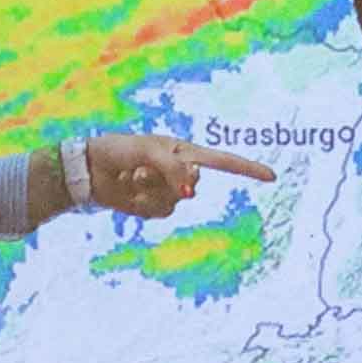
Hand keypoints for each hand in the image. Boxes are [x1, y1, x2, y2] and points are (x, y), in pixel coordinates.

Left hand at [74, 133, 280, 218]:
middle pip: (194, 184)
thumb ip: (173, 167)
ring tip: (130, 177)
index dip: (248, 169)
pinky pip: (161, 213)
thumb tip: (190, 191)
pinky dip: (143, 203)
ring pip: (176, 202)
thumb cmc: (119, 150)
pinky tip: (128, 192)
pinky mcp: (153, 207)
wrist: (89, 170)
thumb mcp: (148, 152)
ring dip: (150, 190)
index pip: (223, 161)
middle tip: (140, 168)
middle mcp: (180, 171)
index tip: (272, 177)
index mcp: (184, 151)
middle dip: (167, 178)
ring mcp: (167, 191)